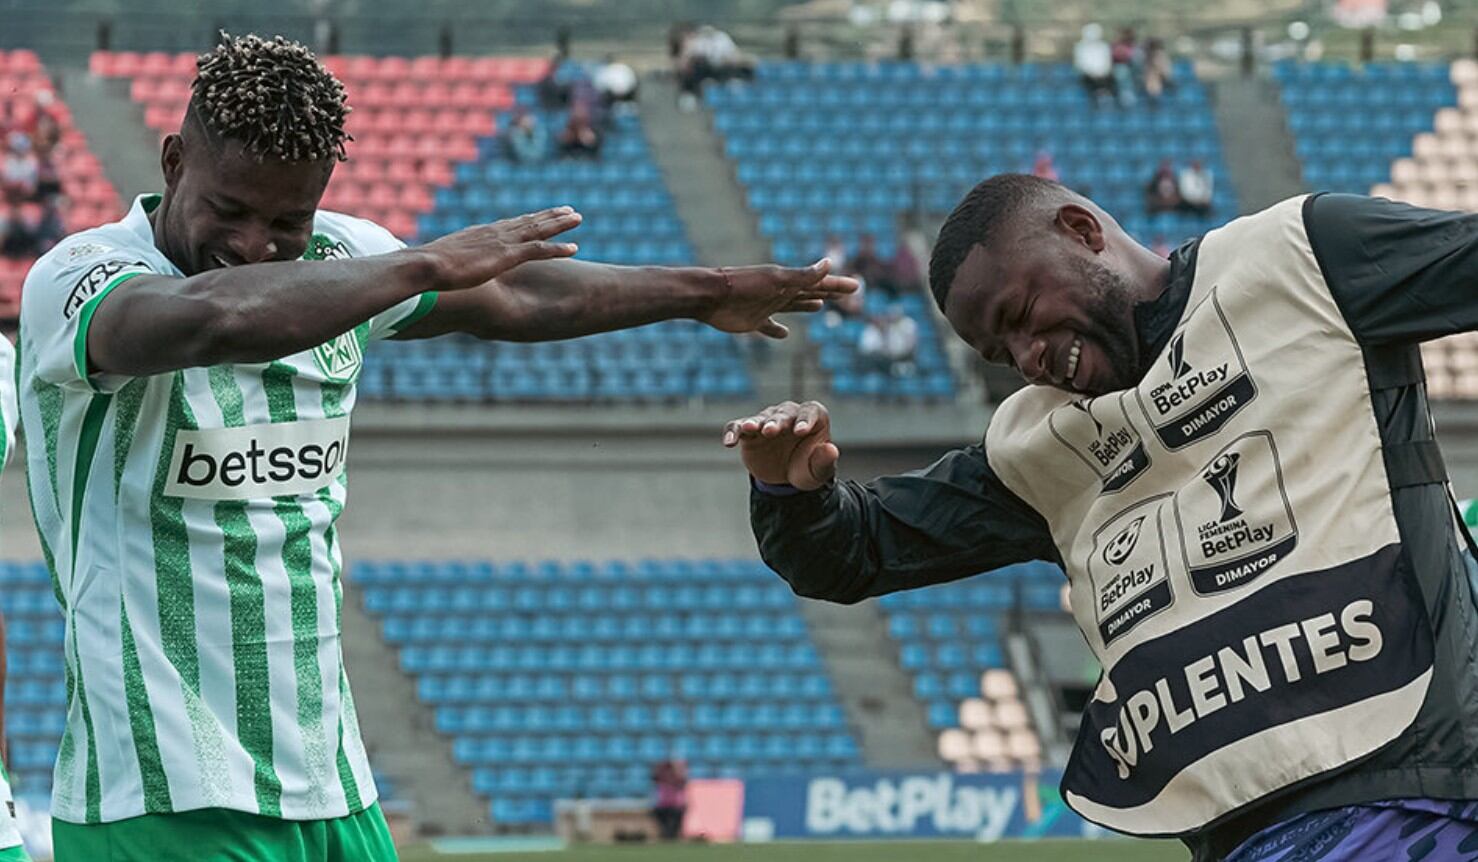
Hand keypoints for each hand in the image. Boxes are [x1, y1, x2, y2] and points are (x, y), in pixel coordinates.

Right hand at [418, 207, 583, 289]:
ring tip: (578, 219)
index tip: (542, 214)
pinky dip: (558, 248)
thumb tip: (449, 270)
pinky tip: (574, 248)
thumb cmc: (429, 268)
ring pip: (539, 229)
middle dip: (550, 215)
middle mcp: (494, 233)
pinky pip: (540, 250)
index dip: (530, 219)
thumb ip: (454, 262)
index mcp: (481, 234)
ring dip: (560, 224)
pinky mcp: (507, 256)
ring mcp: (502, 243)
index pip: (511, 224)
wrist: (425, 265)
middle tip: (569, 210)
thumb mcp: (445, 262)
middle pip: (529, 221)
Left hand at [700, 259, 858, 338]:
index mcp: (788, 281)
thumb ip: (803, 276)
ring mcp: (767, 306)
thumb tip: (829, 263)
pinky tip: (784, 334)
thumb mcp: (776, 280)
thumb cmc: (743, 286)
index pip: (820, 282)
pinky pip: (769, 326)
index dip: (838, 284)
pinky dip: (777, 330)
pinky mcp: (753, 320)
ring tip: (819, 306)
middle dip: (828, 292)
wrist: (710, 296)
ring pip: (793, 306)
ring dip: (806, 305)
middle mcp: (780, 292)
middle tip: (846, 292)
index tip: (856, 285)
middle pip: (810, 292)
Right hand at [722, 400, 838, 490]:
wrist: (787, 478)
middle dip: (777, 422)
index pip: (811, 412)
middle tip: (771, 431)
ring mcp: (767, 421)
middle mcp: (789, 414)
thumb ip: (825, 460)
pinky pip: (738, 427)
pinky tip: (729, 442)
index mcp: (812, 417)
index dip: (806, 419)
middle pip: (783, 414)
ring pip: (760, 418)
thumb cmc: (808, 468)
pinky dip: (732, 432)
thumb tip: (832, 450)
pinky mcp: (749, 432)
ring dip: (754, 422)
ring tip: (750, 428)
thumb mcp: (819, 470)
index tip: (801, 431)